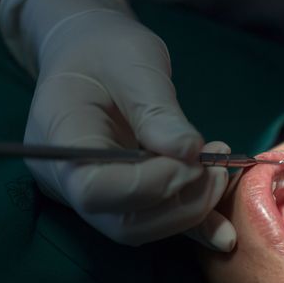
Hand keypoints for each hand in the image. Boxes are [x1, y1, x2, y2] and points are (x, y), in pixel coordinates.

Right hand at [1, 0, 235, 248]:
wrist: (92, 56)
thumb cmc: (107, 51)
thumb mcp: (134, 66)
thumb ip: (158, 112)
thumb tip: (192, 153)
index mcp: (60, 140)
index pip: (97, 189)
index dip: (151, 184)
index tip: (195, 159)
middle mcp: (69, 180)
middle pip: (123, 222)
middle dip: (180, 204)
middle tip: (217, 170)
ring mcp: (95, 194)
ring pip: (142, 228)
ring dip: (190, 211)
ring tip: (220, 173)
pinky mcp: (122, 197)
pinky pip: (154, 220)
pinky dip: (190, 225)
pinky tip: (223, 232)